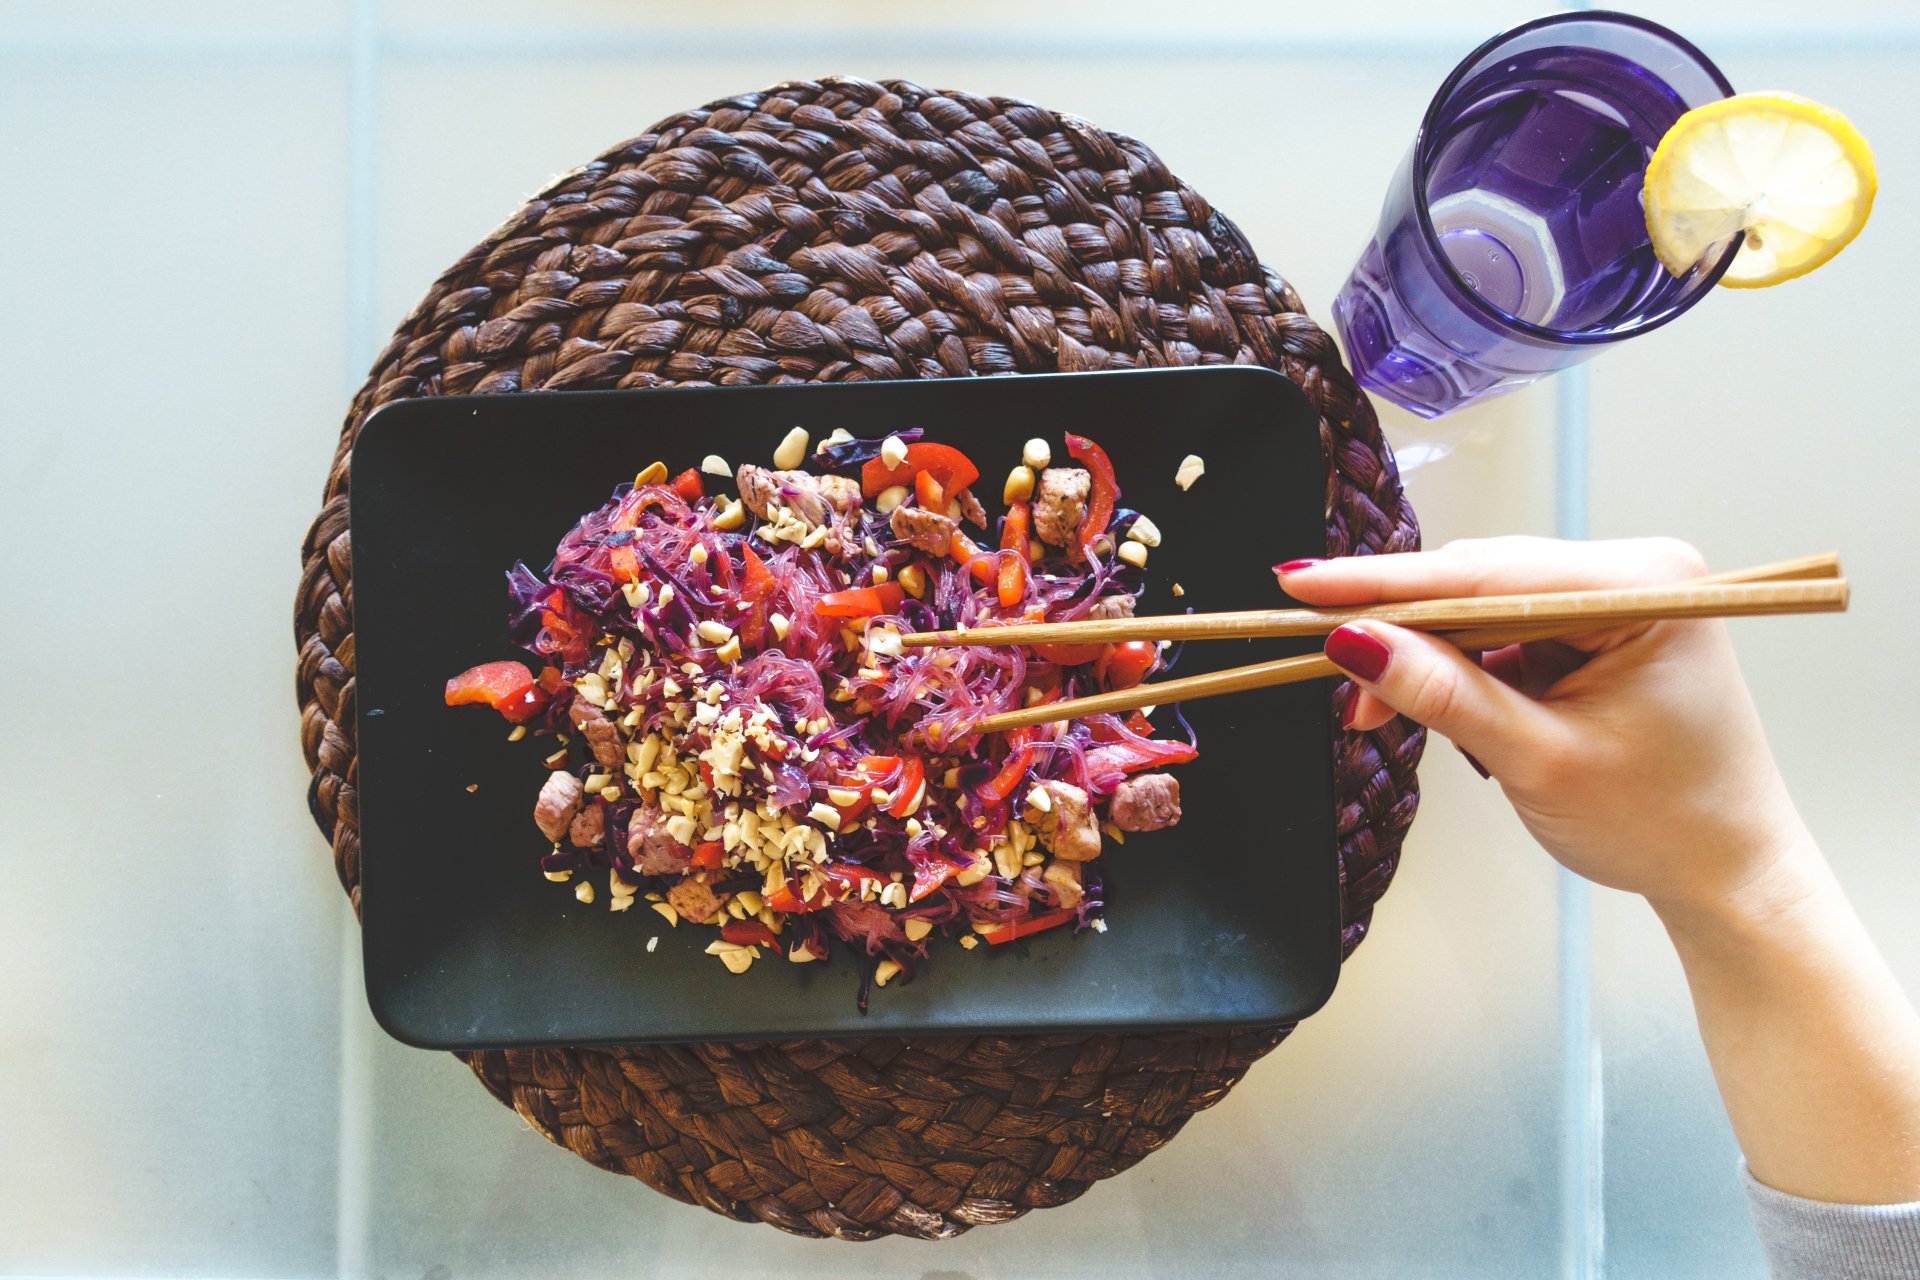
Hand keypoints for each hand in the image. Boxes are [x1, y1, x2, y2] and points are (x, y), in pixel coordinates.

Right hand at [1279, 536, 1814, 916]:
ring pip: (1482, 610)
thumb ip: (1445, 695)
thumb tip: (1356, 643)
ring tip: (1375, 713)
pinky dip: (1458, 673)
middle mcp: (1634, 576)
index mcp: (1643, 587)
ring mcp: (1614, 604)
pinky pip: (1503, 635)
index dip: (1385, 582)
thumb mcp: (1539, 760)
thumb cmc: (1665, 823)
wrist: (1727, 875)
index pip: (1486, 573)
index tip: (1303, 583)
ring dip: (1425, 658)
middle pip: (1480, 582)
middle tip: (1324, 664)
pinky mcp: (1595, 635)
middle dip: (1401, 630)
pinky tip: (1423, 706)